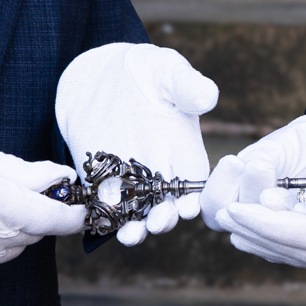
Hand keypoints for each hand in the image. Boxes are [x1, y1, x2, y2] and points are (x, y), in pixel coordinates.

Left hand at [56, 43, 220, 244]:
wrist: (100, 74)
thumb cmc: (145, 70)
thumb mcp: (167, 71)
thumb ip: (187, 85)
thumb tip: (208, 96)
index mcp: (185, 149)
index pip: (195, 182)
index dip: (195, 197)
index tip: (190, 206)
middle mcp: (160, 170)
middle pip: (168, 204)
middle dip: (165, 217)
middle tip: (158, 222)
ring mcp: (129, 179)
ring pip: (136, 212)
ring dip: (134, 227)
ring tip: (129, 235)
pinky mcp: (100, 180)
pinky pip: (103, 205)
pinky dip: (101, 217)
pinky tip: (97, 224)